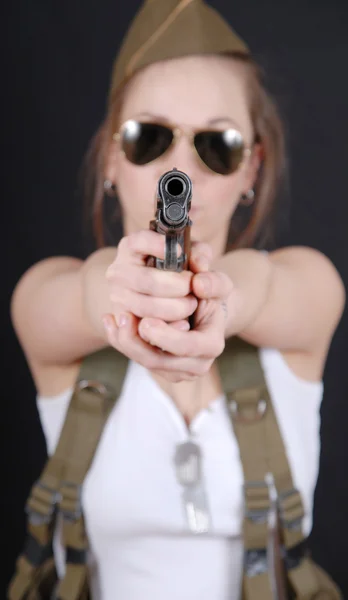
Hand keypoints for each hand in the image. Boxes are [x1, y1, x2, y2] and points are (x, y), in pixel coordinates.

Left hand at [103, 230, 232, 381]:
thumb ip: (214, 281)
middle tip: (124, 317)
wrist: (204, 309)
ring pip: (143, 361)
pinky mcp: (157, 364)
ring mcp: (174, 369)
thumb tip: (199, 283)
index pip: (189, 347)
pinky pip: (135, 356)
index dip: (168, 337)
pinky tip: (109, 319)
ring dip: (126, 339)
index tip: (147, 321)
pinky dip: (120, 339)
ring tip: (116, 315)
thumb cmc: (210, 295)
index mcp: (211, 344)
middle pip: (159, 361)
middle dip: (138, 342)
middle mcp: (194, 363)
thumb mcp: (218, 283)